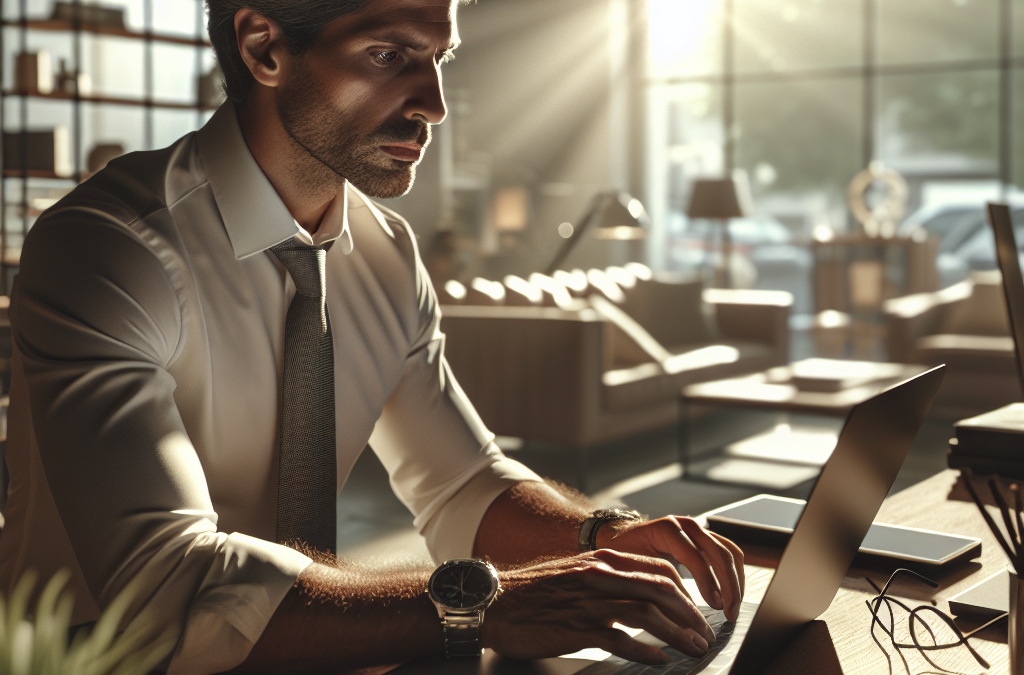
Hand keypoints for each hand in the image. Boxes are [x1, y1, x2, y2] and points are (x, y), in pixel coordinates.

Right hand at [481, 549, 715, 663]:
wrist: (495, 602)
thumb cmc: (533, 593)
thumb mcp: (575, 574)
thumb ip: (606, 581)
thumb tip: (639, 599)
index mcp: (602, 561)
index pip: (659, 570)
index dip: (685, 592)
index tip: (697, 611)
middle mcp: (600, 577)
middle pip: (661, 590)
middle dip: (690, 614)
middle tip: (704, 633)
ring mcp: (590, 602)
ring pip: (648, 614)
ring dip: (677, 633)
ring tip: (693, 648)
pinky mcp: (578, 628)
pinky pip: (621, 639)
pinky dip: (646, 650)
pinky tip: (660, 660)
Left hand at [596, 517, 744, 621]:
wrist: (620, 536)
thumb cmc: (623, 555)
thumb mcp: (631, 568)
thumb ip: (653, 585)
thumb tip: (677, 618)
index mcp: (667, 529)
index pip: (696, 557)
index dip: (708, 583)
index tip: (715, 607)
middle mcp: (686, 525)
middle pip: (720, 553)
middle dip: (730, 586)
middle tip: (730, 613)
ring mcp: (698, 529)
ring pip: (730, 552)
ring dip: (736, 582)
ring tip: (732, 608)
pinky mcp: (705, 537)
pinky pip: (728, 553)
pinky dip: (734, 575)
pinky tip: (730, 595)